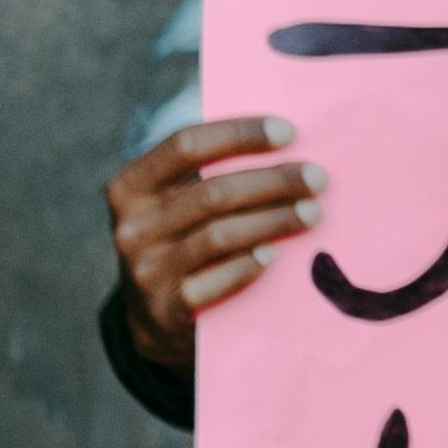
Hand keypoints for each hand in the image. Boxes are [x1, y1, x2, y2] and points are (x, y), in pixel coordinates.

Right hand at [106, 117, 322, 371]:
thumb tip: (284, 137)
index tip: (289, 131)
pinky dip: (248, 265)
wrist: (152, 316)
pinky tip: (276, 253)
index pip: (186, 146)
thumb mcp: (174, 199)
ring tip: (313, 212)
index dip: (239, 134)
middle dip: (273, 181)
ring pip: (219, 236)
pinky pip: (215, 282)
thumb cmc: (180, 237)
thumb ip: (208, 169)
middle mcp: (133, 227)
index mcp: (130, 186)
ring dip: (274, 220)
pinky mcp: (166, 309)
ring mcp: (146, 270)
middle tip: (317, 177)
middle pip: (213, 193)